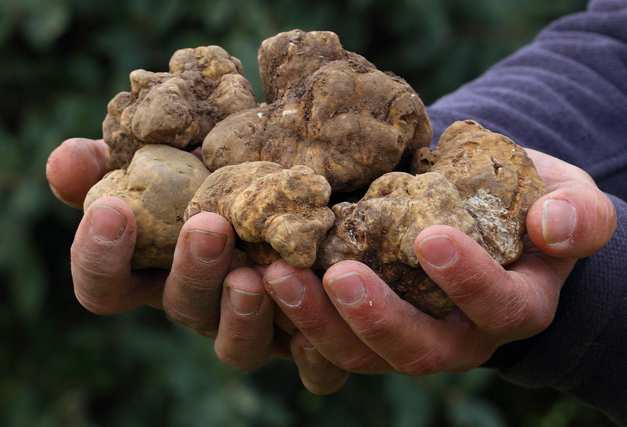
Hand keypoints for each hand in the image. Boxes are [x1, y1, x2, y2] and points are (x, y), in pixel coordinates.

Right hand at [46, 138, 347, 387]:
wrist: (301, 192)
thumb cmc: (222, 172)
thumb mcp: (173, 152)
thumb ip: (118, 159)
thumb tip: (68, 160)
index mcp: (160, 269)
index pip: (106, 286)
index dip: (98, 258)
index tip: (112, 209)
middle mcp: (203, 303)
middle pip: (183, 309)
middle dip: (192, 271)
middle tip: (207, 226)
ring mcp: (251, 325)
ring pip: (238, 348)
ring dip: (243, 315)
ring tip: (255, 273)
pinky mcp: (304, 338)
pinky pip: (310, 368)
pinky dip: (313, 354)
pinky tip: (316, 317)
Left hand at [258, 148, 616, 392]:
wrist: (484, 214)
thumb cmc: (527, 202)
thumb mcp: (567, 197)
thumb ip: (578, 213)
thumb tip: (554, 226)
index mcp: (511, 306)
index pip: (497, 307)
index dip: (467, 281)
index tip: (430, 236)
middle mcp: (458, 337)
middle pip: (416, 351)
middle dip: (374, 318)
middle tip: (335, 274)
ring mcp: (405, 335)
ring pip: (360, 355)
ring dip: (316, 322)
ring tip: (276, 276)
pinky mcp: (363, 325)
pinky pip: (327, 341)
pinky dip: (293, 321)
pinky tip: (262, 289)